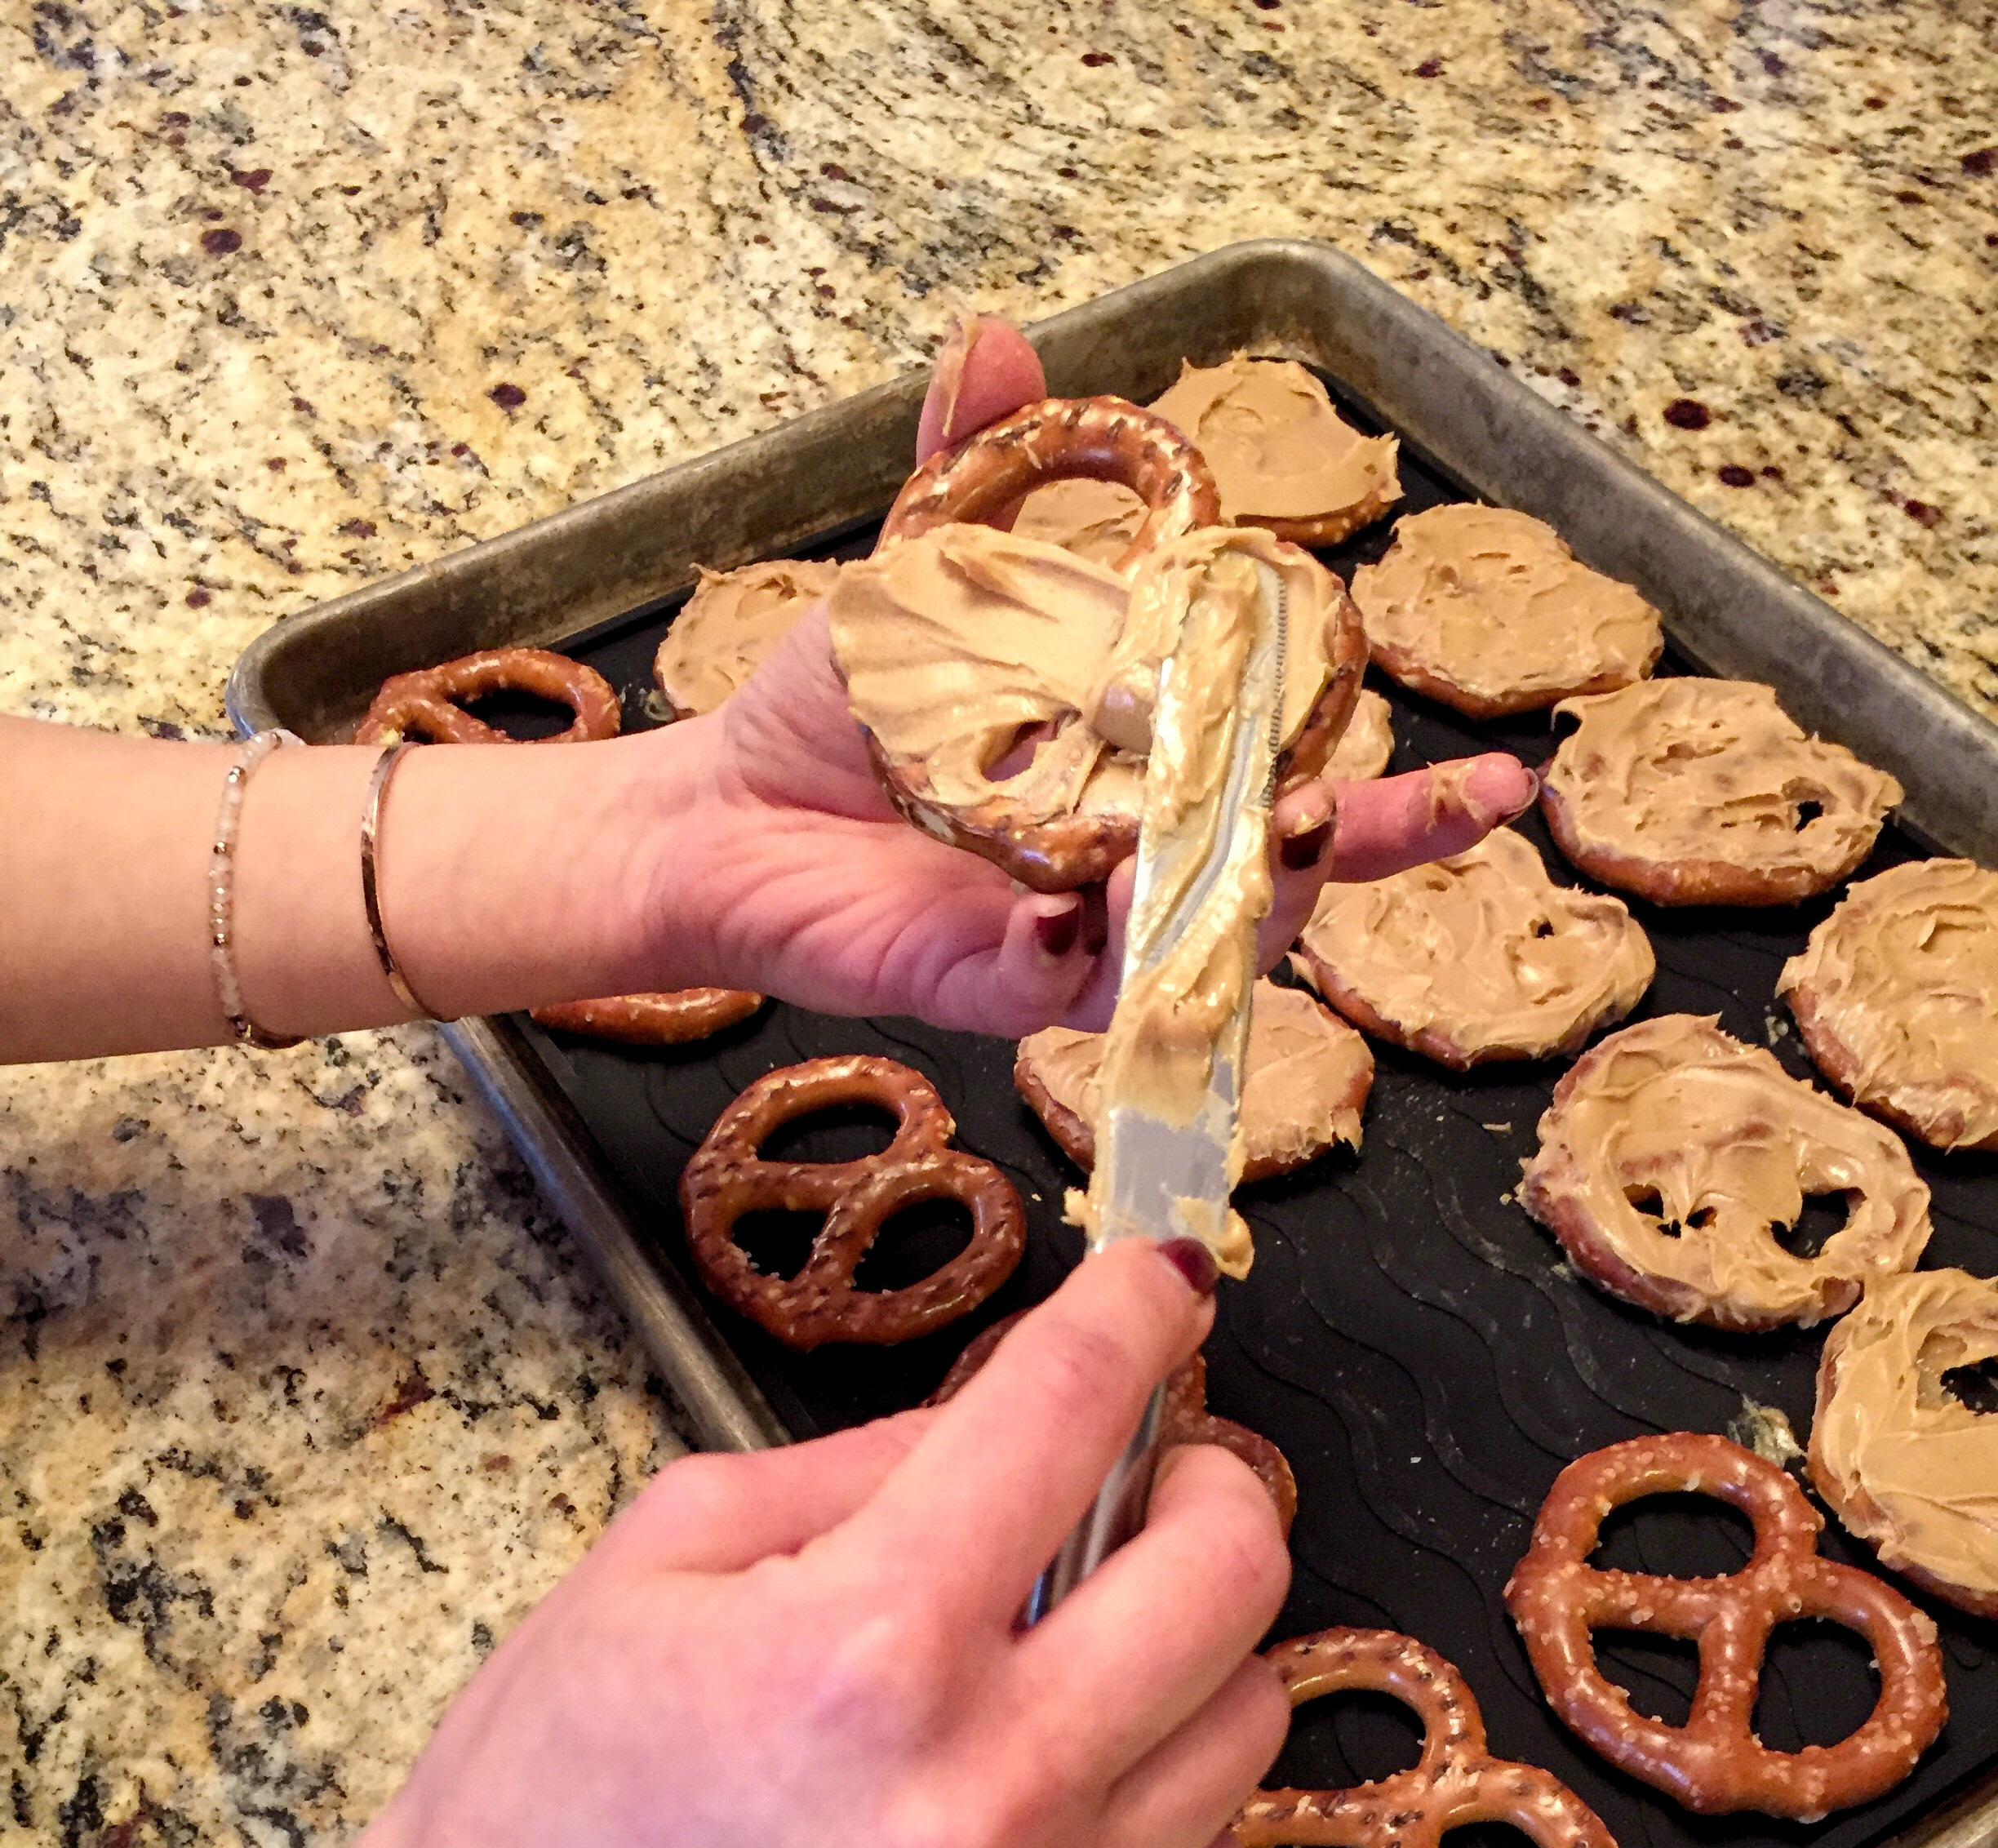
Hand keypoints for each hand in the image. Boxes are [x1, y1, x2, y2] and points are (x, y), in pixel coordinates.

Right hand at [0, 1241, 1288, 1847]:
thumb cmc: (543, 1805)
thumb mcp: (657, 1560)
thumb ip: (865, 1465)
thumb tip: (1025, 1409)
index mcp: (863, 1648)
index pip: (1072, 1413)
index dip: (1133, 1316)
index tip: (1160, 1290)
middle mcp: (983, 1803)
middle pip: (1231, 1575)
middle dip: (1203, 1488)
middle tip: (1146, 1486)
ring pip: (1245, 1730)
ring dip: (1183, 1661)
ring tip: (1071, 1666)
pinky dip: (1152, 1813)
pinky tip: (1043, 1807)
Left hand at [642, 316, 1533, 1035]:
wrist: (724, 803)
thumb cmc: (838, 703)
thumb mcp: (929, 568)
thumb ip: (988, 466)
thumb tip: (1006, 337)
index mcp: (1148, 776)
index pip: (1297, 786)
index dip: (1402, 799)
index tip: (1506, 781)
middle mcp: (1131, 866)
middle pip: (1277, 885)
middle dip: (1345, 856)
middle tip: (1361, 812)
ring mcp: (1072, 933)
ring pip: (1196, 951)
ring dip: (1238, 907)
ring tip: (1253, 838)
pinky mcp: (994, 983)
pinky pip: (1066, 990)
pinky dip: (1080, 954)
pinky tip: (1069, 908)